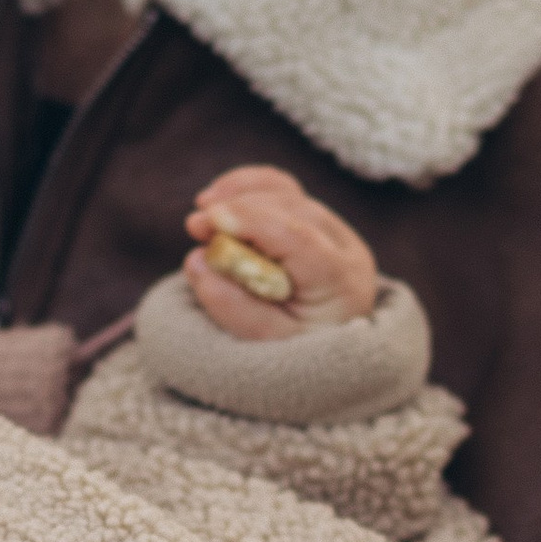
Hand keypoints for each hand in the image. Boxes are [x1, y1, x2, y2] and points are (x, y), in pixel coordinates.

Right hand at [184, 166, 379, 340]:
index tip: (208, 220)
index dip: (253, 222)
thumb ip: (234, 307)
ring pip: (288, 194)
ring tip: (202, 211)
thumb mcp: (266, 344)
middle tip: (194, 225)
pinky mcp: (315, 220)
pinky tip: (218, 196)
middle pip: (293, 210)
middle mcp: (347, 250)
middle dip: (241, 209)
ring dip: (241, 194)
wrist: (321, 354)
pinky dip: (250, 187)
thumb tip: (197, 261)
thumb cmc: (295, 352)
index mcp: (343, 283)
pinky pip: (284, 190)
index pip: (300, 239)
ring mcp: (334, 231)